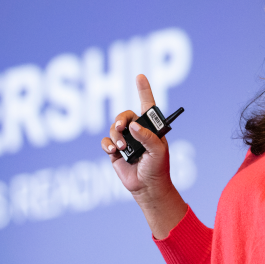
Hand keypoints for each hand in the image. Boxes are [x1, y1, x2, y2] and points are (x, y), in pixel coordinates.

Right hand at [101, 75, 174, 201]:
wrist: (147, 188)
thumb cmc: (158, 168)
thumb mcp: (158, 151)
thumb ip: (147, 137)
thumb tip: (132, 126)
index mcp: (152, 128)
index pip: (147, 104)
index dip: (143, 89)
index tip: (139, 76)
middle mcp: (137, 131)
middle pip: (125, 115)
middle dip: (121, 119)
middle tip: (122, 127)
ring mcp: (125, 140)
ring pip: (114, 128)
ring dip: (116, 135)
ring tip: (121, 147)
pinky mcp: (115, 151)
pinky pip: (106, 140)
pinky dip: (107, 144)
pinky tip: (112, 151)